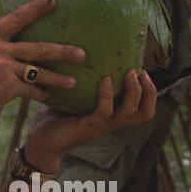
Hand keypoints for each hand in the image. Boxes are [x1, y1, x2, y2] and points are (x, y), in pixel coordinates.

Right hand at [0, 0, 85, 124]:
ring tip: (74, 81)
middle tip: (81, 53)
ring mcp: (4, 67)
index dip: (35, 8)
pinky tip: (48, 97)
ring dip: (58, 77)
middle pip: (38, 48)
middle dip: (62, 51)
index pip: (15, 18)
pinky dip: (40, 94)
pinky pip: (30, 90)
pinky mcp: (7, 87)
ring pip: (39, 71)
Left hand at [25, 69, 158, 168]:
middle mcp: (111, 122)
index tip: (142, 71)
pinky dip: (107, 94)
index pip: (143, 108)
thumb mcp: (73, 95)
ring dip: (134, 91)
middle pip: (145, 113)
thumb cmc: (54, 116)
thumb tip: (79, 50)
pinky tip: (104, 79)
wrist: (40, 141)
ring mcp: (101, 126)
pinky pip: (105, 111)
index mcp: (112, 115)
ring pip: (131, 113)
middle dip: (149, 92)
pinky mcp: (89, 127)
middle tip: (141, 72)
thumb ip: (82, 79)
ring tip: (129, 73)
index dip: (150, 91)